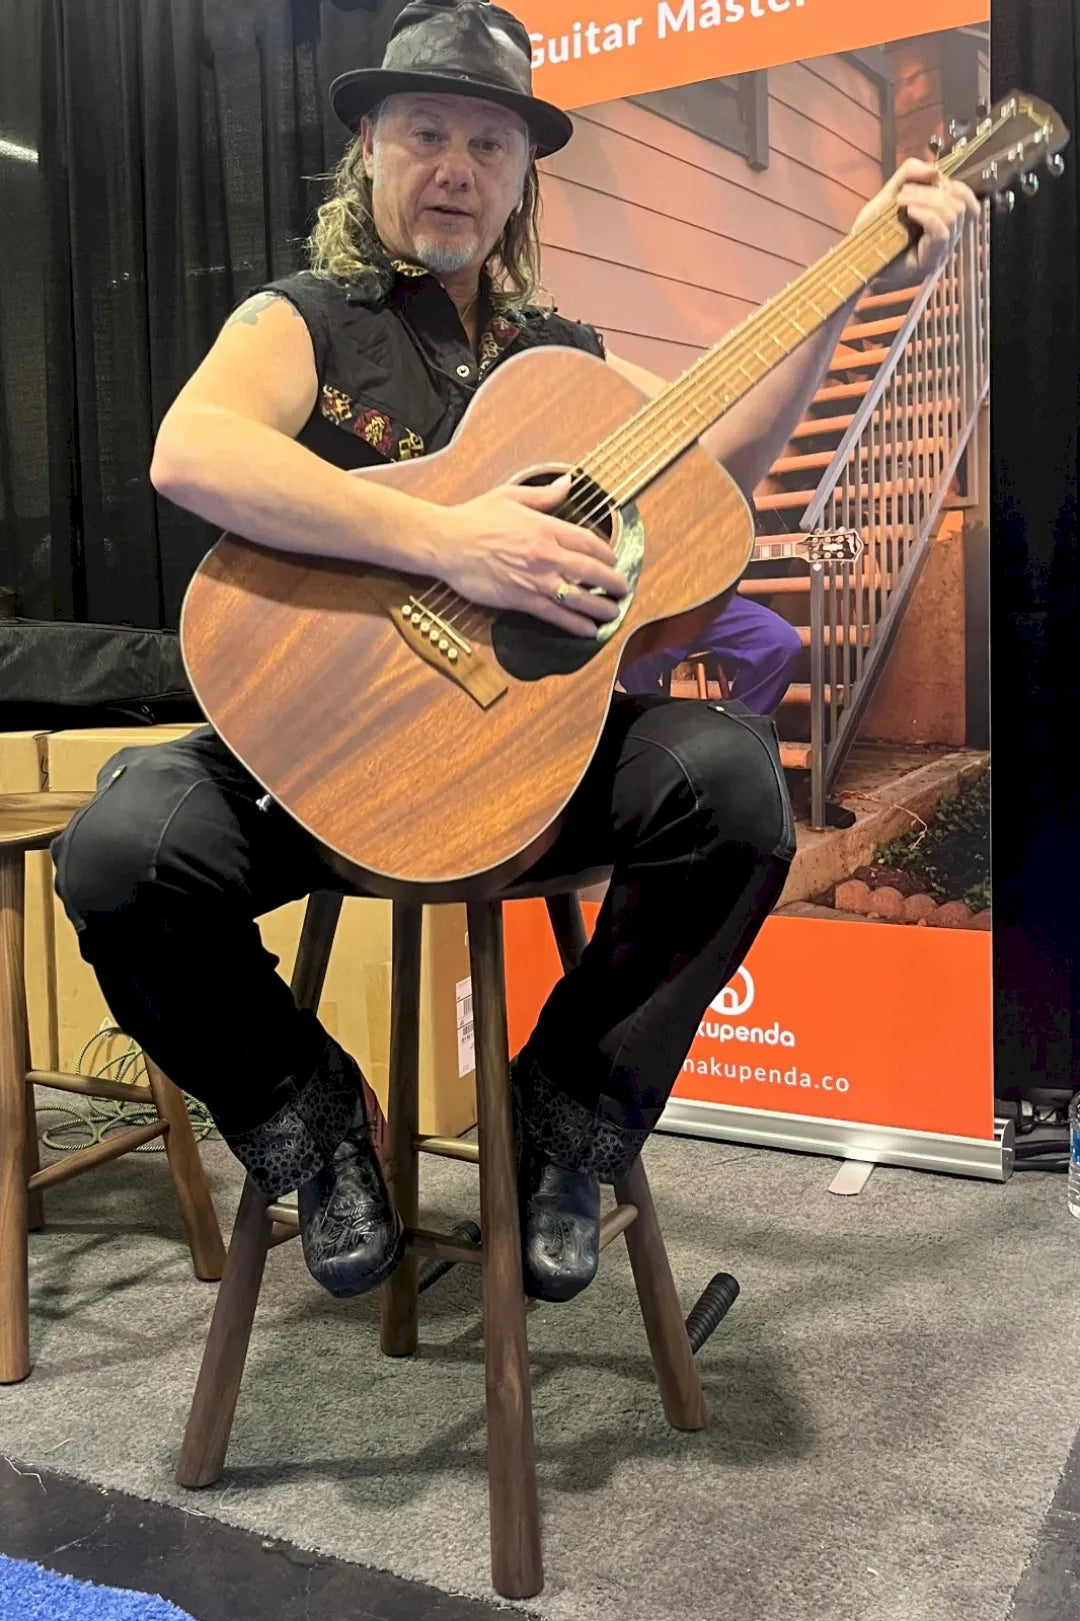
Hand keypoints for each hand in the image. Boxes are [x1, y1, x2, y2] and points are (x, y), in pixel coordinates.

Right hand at [439, 475, 628, 637]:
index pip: (588, 542)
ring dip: (600, 607)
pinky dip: (574, 624)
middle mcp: (545, 554)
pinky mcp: (521, 599)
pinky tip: (588, 630)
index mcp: (545, 527)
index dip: (606, 553)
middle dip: (612, 582)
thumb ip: (543, 495)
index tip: (613, 560)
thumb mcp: (510, 496)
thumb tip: (567, 483)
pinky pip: (555, 615)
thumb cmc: (474, 518)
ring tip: (612, 613)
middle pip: (591, 571)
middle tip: (623, 589)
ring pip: (578, 597)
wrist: (447, 543)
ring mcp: (534, 579)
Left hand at [854, 158, 979, 291]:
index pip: (965, 198)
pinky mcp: (931, 260)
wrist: (857, 259)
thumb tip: (934, 169)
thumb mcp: (890, 194)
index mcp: (942, 219)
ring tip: (901, 202)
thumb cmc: (873, 231)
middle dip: (931, 191)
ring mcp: (941, 250)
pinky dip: (927, 215)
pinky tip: (909, 212)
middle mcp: (948, 236)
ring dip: (927, 199)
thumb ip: (909, 175)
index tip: (922, 183)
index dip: (949, 183)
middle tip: (902, 194)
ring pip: (953, 214)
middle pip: (960, 203)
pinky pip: (942, 232)